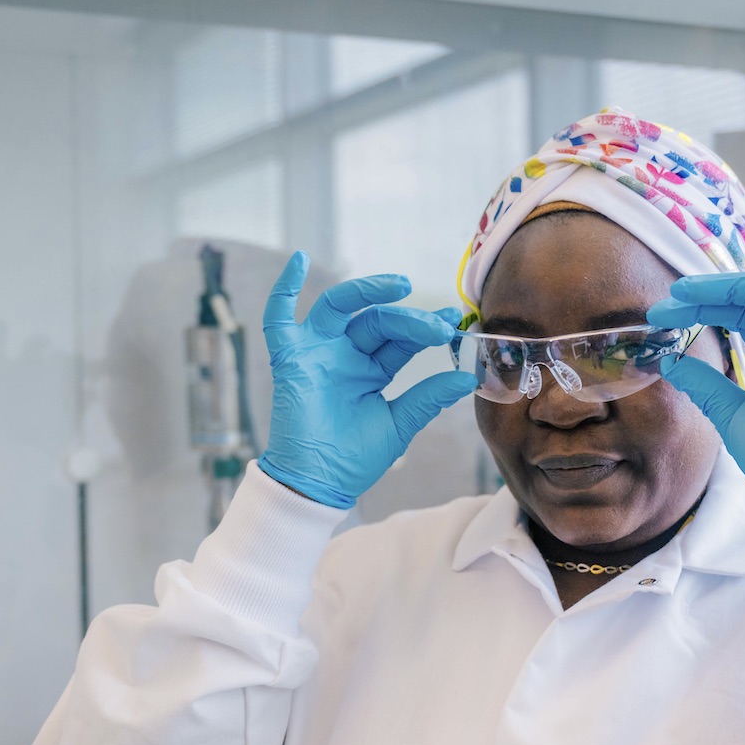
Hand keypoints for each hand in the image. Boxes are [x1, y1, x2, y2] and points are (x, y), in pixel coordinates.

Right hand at [257, 251, 477, 508]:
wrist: (319, 484)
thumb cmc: (354, 459)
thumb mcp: (399, 424)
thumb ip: (427, 398)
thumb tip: (466, 378)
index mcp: (371, 370)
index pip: (401, 339)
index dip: (426, 328)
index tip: (453, 324)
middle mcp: (344, 355)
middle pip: (377, 321)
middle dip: (409, 319)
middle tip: (437, 325)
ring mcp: (317, 353)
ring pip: (340, 308)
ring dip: (368, 290)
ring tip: (400, 285)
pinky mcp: (290, 358)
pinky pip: (278, 318)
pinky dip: (284, 289)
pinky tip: (299, 261)